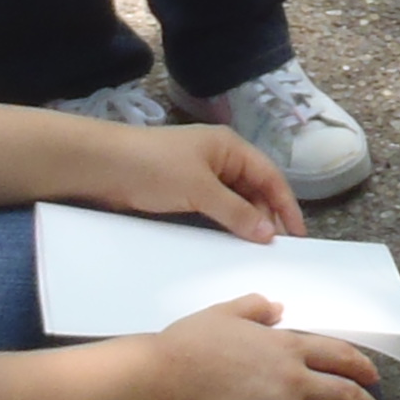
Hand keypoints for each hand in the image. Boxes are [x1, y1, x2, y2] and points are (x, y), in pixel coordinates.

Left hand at [78, 120, 300, 241]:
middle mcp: (220, 159)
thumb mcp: (200, 189)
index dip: (286, 205)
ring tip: (255, 251)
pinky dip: (223, 224)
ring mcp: (200, 175)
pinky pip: (213, 209)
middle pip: (254, 189)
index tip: (298, 235)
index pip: (270, 177)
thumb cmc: (154, 167)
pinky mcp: (182, 191)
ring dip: (245, 223)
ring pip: (234, 201)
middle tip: (276, 251)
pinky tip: (227, 243)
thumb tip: (268, 233)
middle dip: (267, 217)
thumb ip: (236, 211)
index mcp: (230, 148)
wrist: (101, 166)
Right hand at [150, 296, 384, 399]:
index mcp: (286, 348)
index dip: (361, 369)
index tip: (374, 379)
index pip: (338, 357)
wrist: (160, 382)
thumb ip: (254, 308)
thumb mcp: (223, 313)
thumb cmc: (186, 346)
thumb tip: (277, 307)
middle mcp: (292, 381)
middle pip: (345, 396)